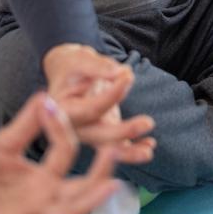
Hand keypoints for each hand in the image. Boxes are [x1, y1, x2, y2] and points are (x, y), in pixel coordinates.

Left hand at [0, 93, 119, 213]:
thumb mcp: (6, 141)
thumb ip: (27, 121)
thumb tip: (47, 95)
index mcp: (46, 178)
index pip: (67, 152)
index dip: (63, 128)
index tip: (51, 102)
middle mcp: (44, 197)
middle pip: (83, 189)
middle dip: (103, 172)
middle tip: (117, 148)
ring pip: (70, 213)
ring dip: (90, 200)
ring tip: (109, 183)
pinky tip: (66, 213)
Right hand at [42, 44, 155, 164]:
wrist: (70, 75)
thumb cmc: (75, 67)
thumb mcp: (81, 61)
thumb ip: (99, 67)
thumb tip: (122, 73)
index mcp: (62, 112)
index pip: (92, 109)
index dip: (112, 94)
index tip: (127, 76)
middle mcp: (75, 129)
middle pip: (99, 135)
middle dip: (124, 132)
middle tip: (149, 122)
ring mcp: (89, 135)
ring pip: (109, 148)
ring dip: (130, 152)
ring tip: (148, 151)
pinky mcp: (102, 135)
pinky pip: (117, 147)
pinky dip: (133, 149)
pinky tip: (150, 145)